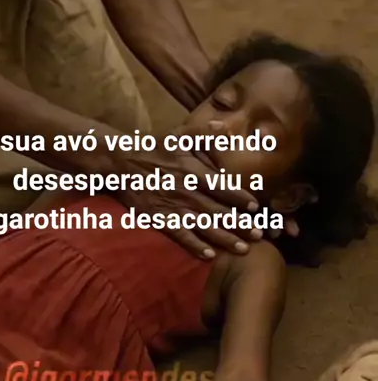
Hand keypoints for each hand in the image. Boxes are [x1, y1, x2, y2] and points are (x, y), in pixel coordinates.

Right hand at [115, 121, 262, 258]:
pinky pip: (180, 235)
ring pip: (203, 226)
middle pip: (217, 210)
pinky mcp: (160, 219)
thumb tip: (224, 125)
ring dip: (224, 238)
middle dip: (240, 224)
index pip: (222, 187)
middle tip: (259, 235)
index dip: (239, 197)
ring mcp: (173, 207)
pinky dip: (194, 246)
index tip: (255, 207)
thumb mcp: (179, 136)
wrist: (121, 163)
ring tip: (243, 249)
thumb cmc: (154, 148)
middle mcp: (185, 191)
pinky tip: (209, 256)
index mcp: (192, 171)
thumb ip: (203, 133)